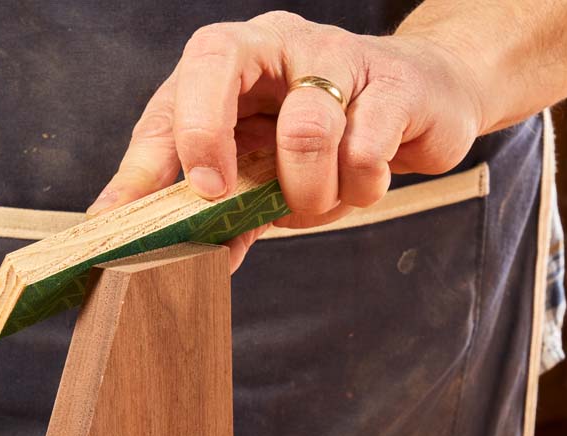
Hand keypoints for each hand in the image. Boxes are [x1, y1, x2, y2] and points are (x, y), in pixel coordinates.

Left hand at [88, 11, 485, 266]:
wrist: (420, 102)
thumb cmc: (322, 136)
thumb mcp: (257, 170)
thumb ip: (214, 208)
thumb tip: (170, 264)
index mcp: (231, 58)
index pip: (176, 89)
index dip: (155, 152)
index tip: (146, 208)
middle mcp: (278, 41)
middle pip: (219, 61)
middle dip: (204, 136)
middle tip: (217, 196)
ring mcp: (338, 53)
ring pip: (304, 131)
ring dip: (307, 194)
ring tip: (316, 203)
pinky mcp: (396, 80)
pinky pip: (364, 151)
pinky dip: (359, 188)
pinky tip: (363, 182)